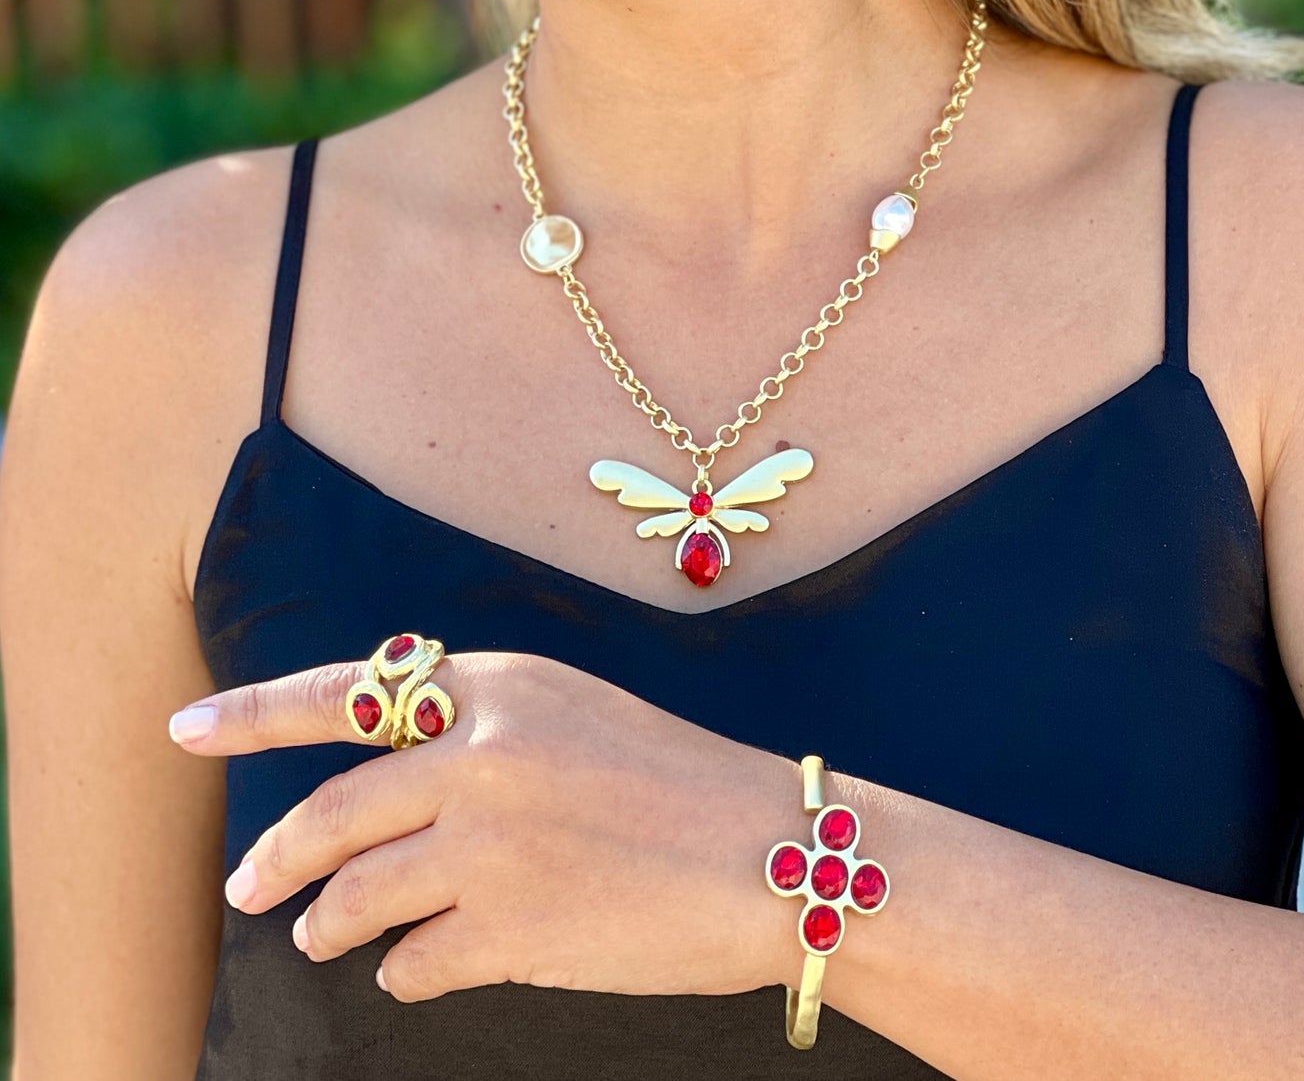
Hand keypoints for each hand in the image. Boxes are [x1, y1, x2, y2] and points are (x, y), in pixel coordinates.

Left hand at [168, 649, 802, 1002]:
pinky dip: (403, 968)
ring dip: (328, 923)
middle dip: (274, 859)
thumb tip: (383, 785)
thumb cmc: (677, 779)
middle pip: (331, 814)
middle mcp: (483, 753)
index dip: (254, 710)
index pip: (349, 691)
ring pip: (358, 897)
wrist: (769, 850)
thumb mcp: (574, 714)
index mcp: (501, 685)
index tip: (184, 726)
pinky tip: (415, 969)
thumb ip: (478, 732)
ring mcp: (492, 843)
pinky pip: (414, 960)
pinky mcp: (510, 928)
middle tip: (247, 885)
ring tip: (321, 936)